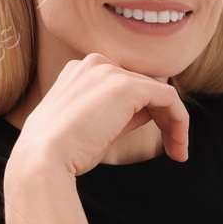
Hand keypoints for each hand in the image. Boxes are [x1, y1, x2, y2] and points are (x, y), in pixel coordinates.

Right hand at [11, 53, 189, 177]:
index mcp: (80, 71)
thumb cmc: (61, 152)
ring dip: (174, 123)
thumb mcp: (93, 128)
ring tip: (178, 152)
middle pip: (144, 87)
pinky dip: (180, 120)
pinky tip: (179, 146)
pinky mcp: (127, 86)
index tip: (157, 141)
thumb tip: (150, 112)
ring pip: (159, 92)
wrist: (42, 158)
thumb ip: (121, 114)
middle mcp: (95, 64)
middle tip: (174, 150)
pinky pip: (168, 98)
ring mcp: (110, 72)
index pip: (126, 85)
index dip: (145, 113)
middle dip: (164, 118)